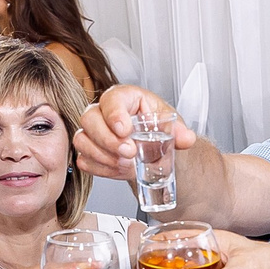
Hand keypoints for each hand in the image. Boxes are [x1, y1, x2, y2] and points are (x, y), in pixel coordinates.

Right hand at [74, 83, 198, 181]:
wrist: (154, 149)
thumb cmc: (157, 129)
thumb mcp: (171, 126)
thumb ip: (179, 132)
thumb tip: (186, 138)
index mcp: (124, 98)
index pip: (111, 99)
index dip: (114, 114)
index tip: (125, 130)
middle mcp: (103, 112)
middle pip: (89, 119)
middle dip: (108, 140)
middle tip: (129, 153)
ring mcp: (92, 132)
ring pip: (82, 141)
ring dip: (104, 157)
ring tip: (127, 164)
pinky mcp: (89, 151)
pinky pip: (84, 160)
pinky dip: (101, 169)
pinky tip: (119, 170)